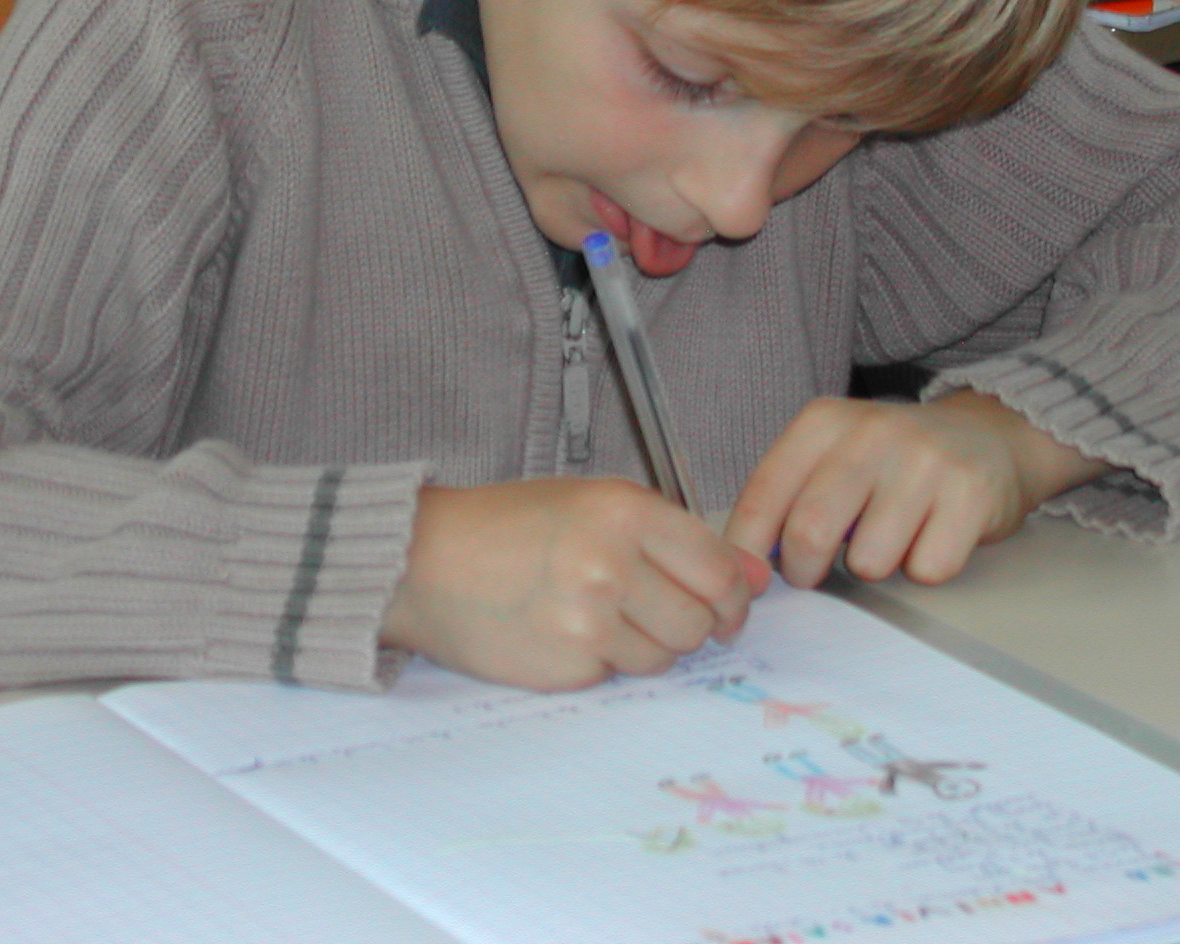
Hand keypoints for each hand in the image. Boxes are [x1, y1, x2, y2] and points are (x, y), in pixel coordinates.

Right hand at [382, 478, 771, 691]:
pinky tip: (566, 633)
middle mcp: (611, 563)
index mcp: (624, 511)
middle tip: (651, 609)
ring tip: (598, 615)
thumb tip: (755, 578)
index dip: (731, 594)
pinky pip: (618, 675)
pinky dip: (604, 662)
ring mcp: (589, 621)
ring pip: (665, 656)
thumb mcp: (592, 504)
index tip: (724, 603)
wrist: (424, 562)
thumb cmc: (506, 525)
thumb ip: (675, 538)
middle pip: (699, 621)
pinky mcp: (568, 666)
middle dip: (688, 623)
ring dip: (646, 644)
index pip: (718, 569)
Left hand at [725, 391, 1110, 587]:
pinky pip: (928, 570)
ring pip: (870, 562)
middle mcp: (872, 432)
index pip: (763, 495)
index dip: (747, 551)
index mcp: (823, 422)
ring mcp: (925, 461)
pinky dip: (925, 568)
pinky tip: (932, 535)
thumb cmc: (891, 460)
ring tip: (889, 538)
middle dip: (805, 571)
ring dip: (874, 567)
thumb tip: (747, 564)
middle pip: (810, 532)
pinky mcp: (971, 494)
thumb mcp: (831, 455)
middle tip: (814, 572)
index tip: (749, 580)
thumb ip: (786, 497)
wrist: (986, 435)